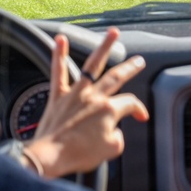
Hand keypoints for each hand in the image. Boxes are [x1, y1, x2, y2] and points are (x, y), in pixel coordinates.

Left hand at [23, 27, 148, 178]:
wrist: (50, 157)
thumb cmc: (78, 155)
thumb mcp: (110, 152)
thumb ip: (118, 138)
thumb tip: (114, 131)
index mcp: (109, 110)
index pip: (131, 103)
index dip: (139, 110)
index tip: (141, 117)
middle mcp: (94, 97)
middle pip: (117, 77)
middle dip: (130, 68)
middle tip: (138, 61)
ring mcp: (75, 94)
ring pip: (93, 65)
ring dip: (104, 47)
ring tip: (113, 33)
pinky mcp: (58, 96)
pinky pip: (59, 71)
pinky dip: (59, 55)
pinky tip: (61, 39)